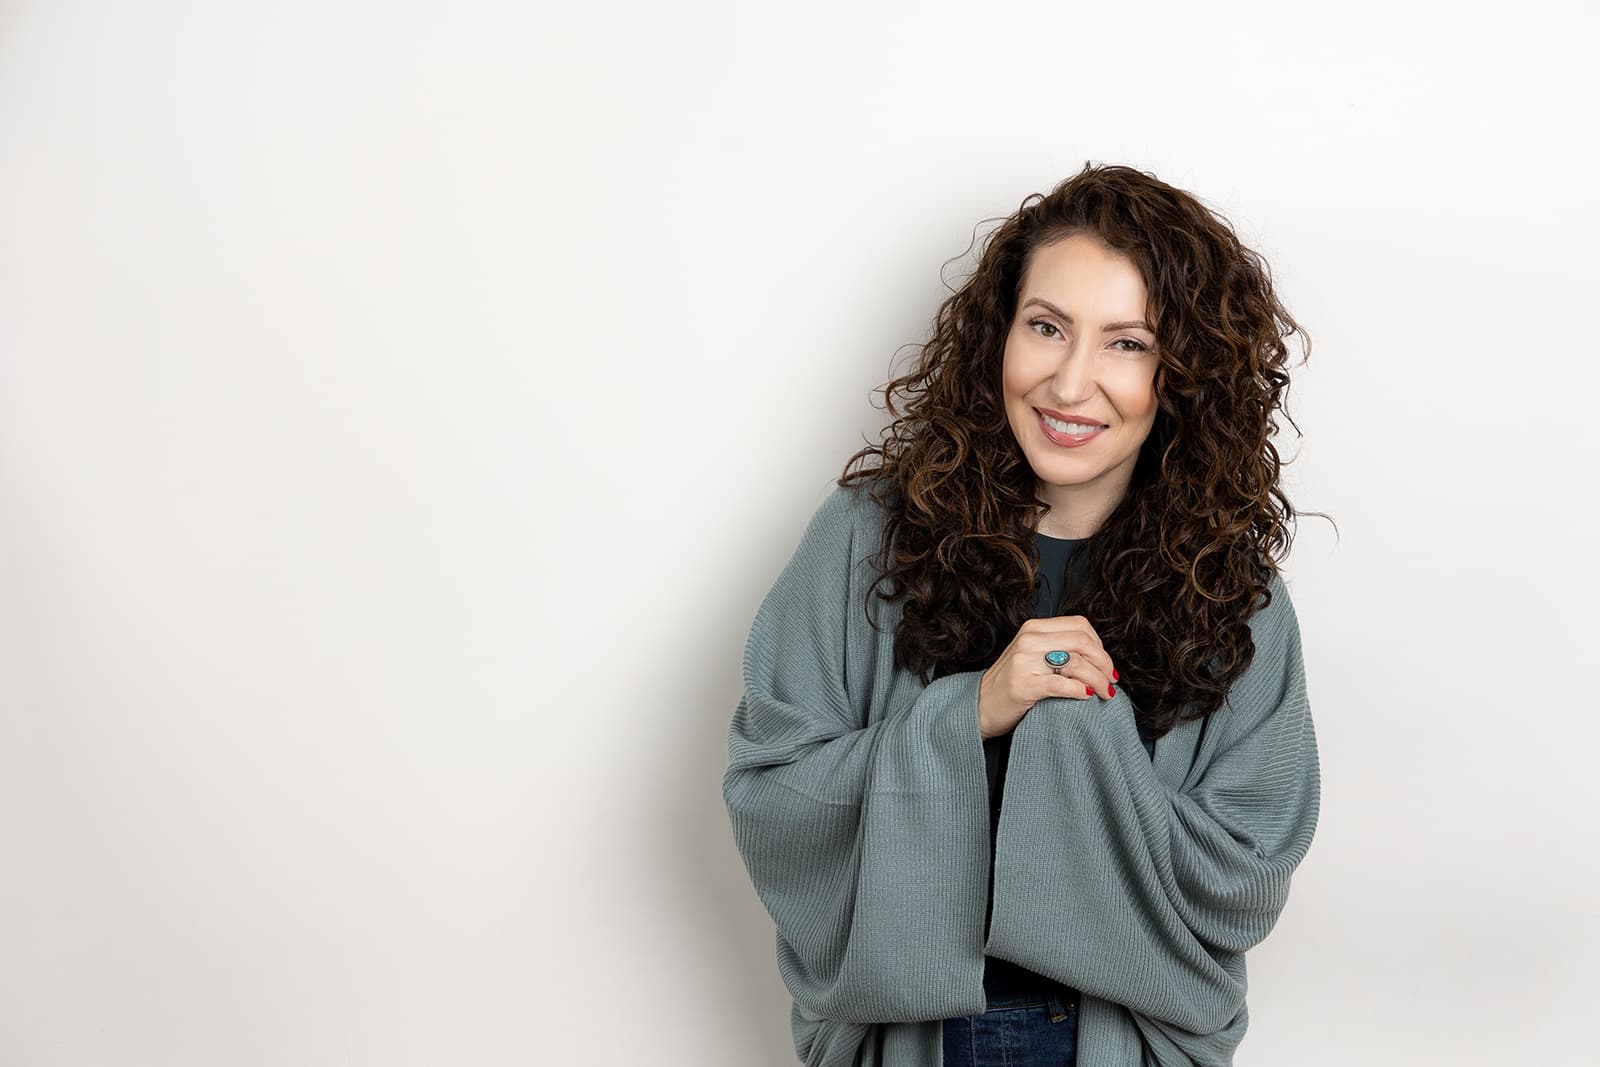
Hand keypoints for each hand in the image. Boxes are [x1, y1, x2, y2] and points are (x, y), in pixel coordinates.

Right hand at [977, 615, 1118, 738]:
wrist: (980, 706)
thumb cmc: (1012, 684)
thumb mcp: (1032, 656)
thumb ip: (1058, 648)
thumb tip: (1099, 656)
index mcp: (1033, 628)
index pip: (1080, 626)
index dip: (1100, 645)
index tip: (1106, 665)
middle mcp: (1029, 640)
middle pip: (1082, 642)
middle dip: (1104, 663)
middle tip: (1111, 681)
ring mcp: (1024, 662)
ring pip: (1076, 662)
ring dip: (1098, 680)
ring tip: (1105, 692)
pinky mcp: (1023, 685)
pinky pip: (1062, 684)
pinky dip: (1080, 690)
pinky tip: (1086, 696)